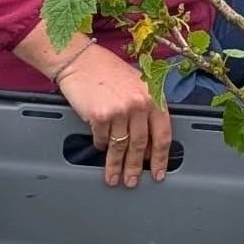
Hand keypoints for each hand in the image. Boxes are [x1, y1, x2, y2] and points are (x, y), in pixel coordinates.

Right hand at [56, 44, 171, 187]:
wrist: (82, 61)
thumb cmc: (109, 70)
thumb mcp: (138, 84)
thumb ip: (146, 108)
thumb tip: (149, 139)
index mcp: (153, 96)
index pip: (162, 134)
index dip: (161, 158)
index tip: (158, 173)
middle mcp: (139, 104)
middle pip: (141, 145)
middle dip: (136, 168)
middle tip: (132, 181)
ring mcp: (120, 110)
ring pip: (121, 147)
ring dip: (117, 166)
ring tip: (114, 178)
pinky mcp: (99, 116)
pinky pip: (102, 140)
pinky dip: (101, 145)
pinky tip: (101, 148)